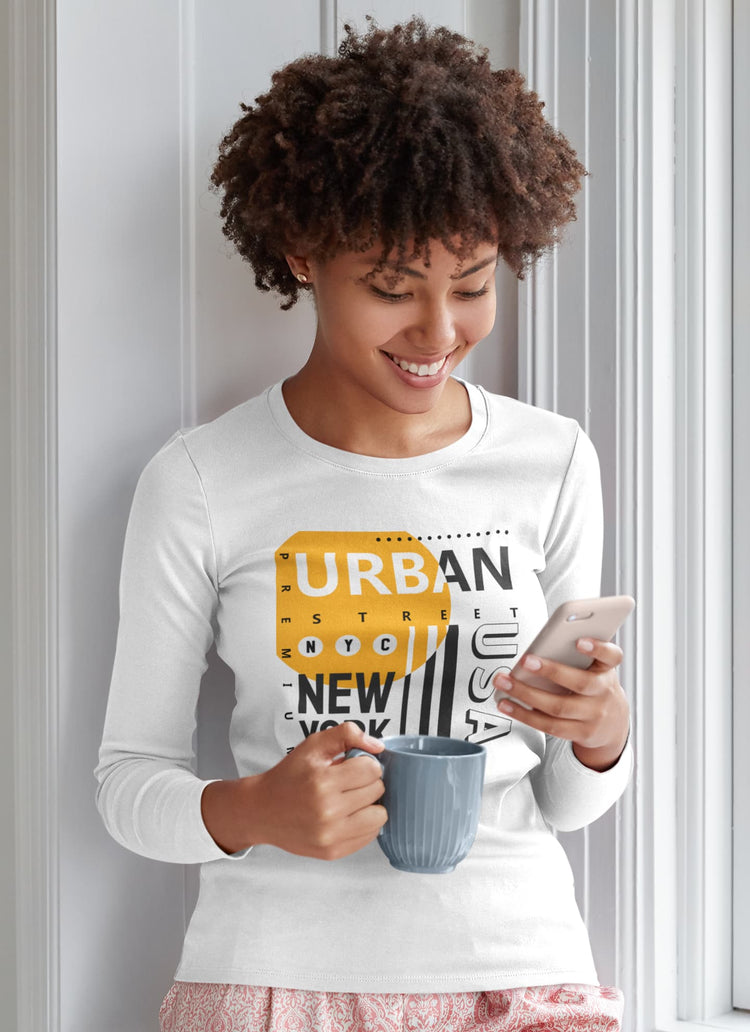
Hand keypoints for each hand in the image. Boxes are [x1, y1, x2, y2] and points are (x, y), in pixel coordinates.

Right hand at [201, 722, 386, 858]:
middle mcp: (327, 811)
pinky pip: (370, 836)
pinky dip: (364, 823)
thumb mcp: (313, 745)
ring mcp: (331, 836)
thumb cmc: (290, 776)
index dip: (366, 763)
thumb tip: (377, 746)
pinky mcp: (333, 852)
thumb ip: (346, 734)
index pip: (372, 769)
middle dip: (367, 782)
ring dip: (371, 804)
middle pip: (377, 791)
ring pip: (379, 816)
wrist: (262, 811)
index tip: (353, 765)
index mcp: (322, 781)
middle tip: (350, 782)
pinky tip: (348, 815)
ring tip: (352, 798)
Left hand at [493, 638, 629, 771]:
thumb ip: (575, 657)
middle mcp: (604, 693)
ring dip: (526, 694)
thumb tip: (540, 648)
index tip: (580, 641)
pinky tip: (508, 704)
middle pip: (580, 683)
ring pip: (558, 707)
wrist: (613, 724)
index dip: (598, 648)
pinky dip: (524, 715)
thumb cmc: (595, 686)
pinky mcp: (580, 733)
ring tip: (505, 683)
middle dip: (551, 671)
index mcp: (606, 670)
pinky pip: (549, 725)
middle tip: (526, 661)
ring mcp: (593, 716)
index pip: (611, 656)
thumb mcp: (594, 668)